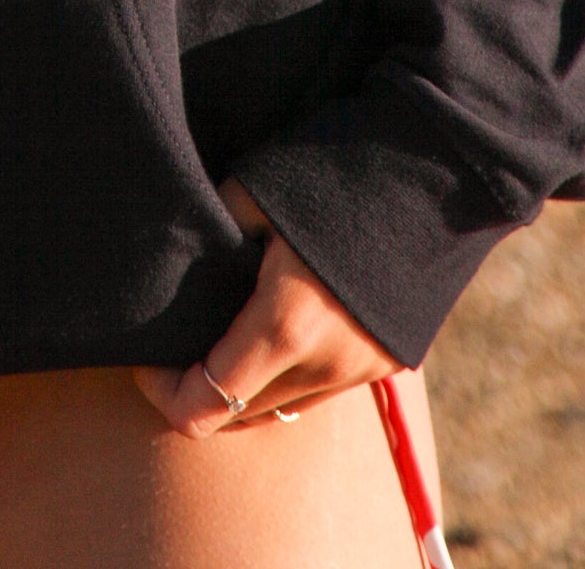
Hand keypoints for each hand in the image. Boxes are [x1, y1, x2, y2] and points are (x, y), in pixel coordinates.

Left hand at [133, 180, 399, 434]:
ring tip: (226, 330)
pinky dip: (289, 372)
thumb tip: (175, 255)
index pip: (202, 409)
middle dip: (200, 387)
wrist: (438, 169)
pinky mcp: (388, 360)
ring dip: (248, 385)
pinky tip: (278, 323)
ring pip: (283, 407)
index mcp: (284, 328)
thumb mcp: (253, 191)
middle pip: (238, 417)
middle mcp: (325, 365)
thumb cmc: (335, 167)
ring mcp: (361, 369)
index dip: (161, 391)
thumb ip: (210, 234)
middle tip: (179, 338)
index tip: (146, 357)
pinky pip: (320, 388)